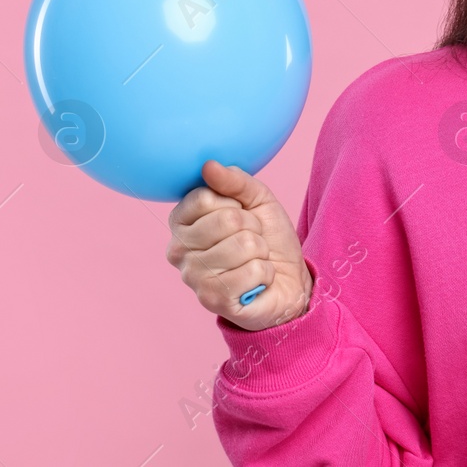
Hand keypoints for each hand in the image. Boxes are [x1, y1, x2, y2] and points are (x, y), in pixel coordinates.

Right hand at [167, 160, 312, 331]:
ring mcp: (193, 277)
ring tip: (254, 260)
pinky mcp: (212, 299)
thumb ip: (234, 180)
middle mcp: (178, 249)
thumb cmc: (266, 237)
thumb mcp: (256, 198)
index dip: (235, 203)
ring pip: (243, 246)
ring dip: (260, 252)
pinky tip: (256, 281)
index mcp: (181, 221)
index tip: (239, 215)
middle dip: (252, 228)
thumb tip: (208, 166)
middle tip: (251, 241)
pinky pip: (252, 272)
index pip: (205, 197)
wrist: (287, 279)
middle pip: (227, 220)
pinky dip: (265, 273)